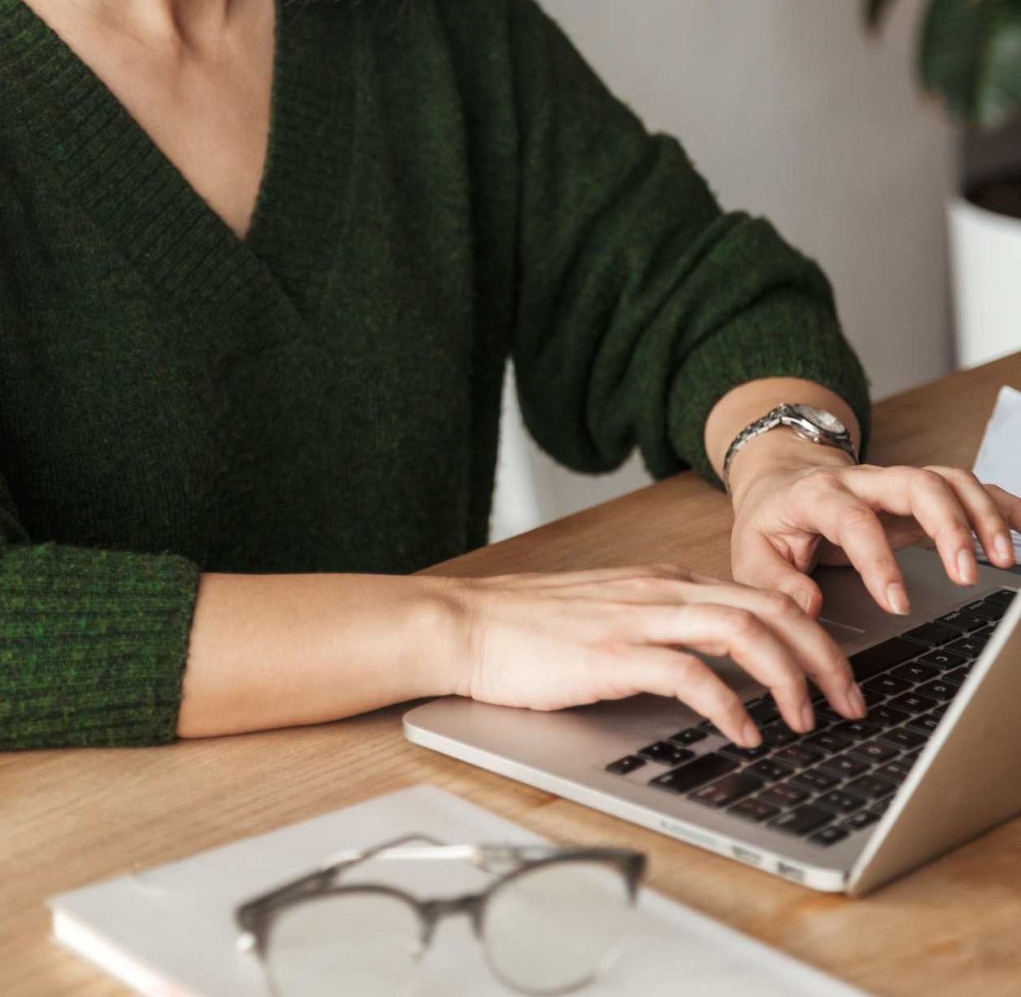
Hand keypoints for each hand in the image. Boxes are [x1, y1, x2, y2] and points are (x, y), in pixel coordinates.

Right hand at [440, 562, 866, 749]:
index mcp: (662, 582)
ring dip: (790, 677)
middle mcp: (659, 591)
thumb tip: (712, 665)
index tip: (835, 676)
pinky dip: (730, 703)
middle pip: (771, 609)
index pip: (761, 595)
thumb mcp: (608, 616)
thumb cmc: (525, 630)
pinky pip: (691, 674)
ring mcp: (637, 618)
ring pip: (744, 631)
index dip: (812, 635)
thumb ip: (659, 629)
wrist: (464, 624)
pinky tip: (744, 732)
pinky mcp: (613, 653)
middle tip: (850, 702)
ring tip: (809, 719)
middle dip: (824, 656)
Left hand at [727, 448, 1020, 619]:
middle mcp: (862, 482)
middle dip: (948, 524)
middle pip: (914, 482)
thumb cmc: (771, 523)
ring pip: (947, 479)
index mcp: (816, 495)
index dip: (876, 558)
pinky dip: (999, 504)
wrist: (780, 481)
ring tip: (1007, 559)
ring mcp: (894, 484)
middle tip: (966, 575)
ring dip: (982, 513)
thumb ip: (776, 582)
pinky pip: (966, 487)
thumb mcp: (752, 554)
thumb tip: (810, 608)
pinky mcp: (919, 493)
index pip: (852, 518)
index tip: (897, 602)